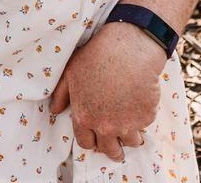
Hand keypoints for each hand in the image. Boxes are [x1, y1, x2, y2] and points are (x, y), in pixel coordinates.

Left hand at [50, 22, 164, 161]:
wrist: (128, 50)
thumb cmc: (96, 57)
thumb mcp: (70, 73)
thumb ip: (60, 95)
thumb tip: (54, 111)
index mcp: (84, 118)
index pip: (86, 143)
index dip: (91, 140)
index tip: (96, 136)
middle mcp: (105, 127)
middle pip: (111, 151)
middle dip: (113, 149)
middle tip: (117, 145)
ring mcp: (127, 124)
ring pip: (131, 142)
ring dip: (131, 136)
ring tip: (130, 125)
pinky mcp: (146, 117)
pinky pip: (145, 126)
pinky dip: (143, 119)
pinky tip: (139, 104)